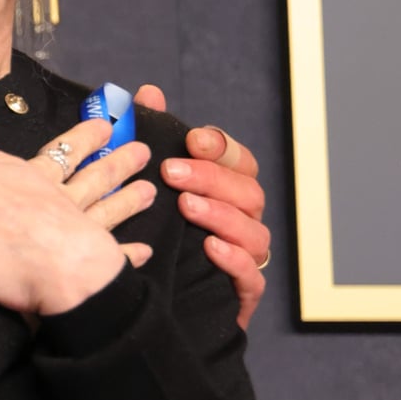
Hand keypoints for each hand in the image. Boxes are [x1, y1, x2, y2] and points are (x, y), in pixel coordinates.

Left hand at [134, 84, 269, 328]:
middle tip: (172, 172)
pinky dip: (234, 260)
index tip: (193, 138)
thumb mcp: (146, 184)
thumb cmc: (154, 233)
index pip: (239, 161)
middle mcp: (241, 220)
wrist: (148, 305)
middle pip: (248, 192)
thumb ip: (152, 137)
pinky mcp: (241, 294)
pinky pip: (252, 277)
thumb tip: (148, 94)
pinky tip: (210, 248)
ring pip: (254, 232)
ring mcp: (246, 257)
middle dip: (212, 179)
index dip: (221, 147)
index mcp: (225, 191)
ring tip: (187, 207)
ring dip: (221, 216)